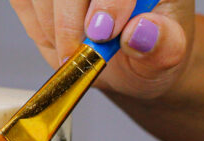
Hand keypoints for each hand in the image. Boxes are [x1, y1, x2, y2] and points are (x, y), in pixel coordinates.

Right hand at [8, 0, 195, 98]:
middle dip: (68, 18)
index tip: (103, 33)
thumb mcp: (167, 54)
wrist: (127, 58)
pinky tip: (56, 36)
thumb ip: (163, 44)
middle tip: (76, 53)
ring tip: (72, 51)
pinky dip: (37, 24)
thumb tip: (141, 31)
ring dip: (51, 27)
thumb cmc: (149, 49)